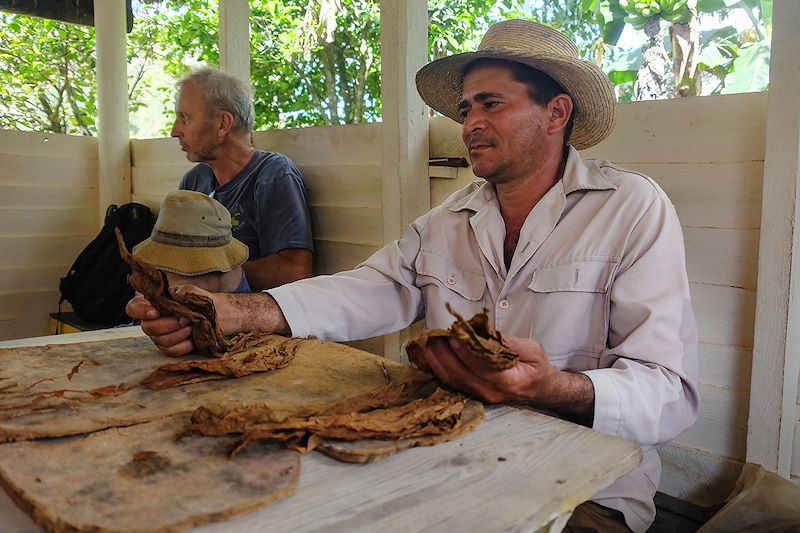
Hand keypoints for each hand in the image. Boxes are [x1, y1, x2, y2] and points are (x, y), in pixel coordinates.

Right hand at [125, 289, 193, 356]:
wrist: (207, 314)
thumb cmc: (196, 300)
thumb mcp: (189, 292)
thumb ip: (180, 291)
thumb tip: (176, 294)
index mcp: (149, 303)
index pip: (133, 308)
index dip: (141, 311)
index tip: (155, 313)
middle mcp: (150, 321)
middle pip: (148, 327)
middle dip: (168, 325)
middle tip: (185, 319)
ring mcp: (158, 336)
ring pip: (160, 341)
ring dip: (179, 334)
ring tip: (192, 326)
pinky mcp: (169, 347)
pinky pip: (171, 351)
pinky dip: (184, 346)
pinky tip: (193, 338)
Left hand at [421, 335, 556, 402]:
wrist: (541, 390)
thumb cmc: (537, 368)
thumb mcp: (532, 350)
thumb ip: (510, 342)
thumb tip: (486, 332)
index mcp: (510, 382)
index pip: (482, 368)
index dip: (465, 353)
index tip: (454, 336)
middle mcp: (493, 393)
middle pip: (462, 376)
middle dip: (445, 356)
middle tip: (434, 338)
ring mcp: (482, 397)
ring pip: (454, 382)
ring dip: (438, 363)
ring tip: (428, 345)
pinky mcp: (475, 396)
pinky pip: (454, 384)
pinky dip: (441, 371)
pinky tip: (432, 358)